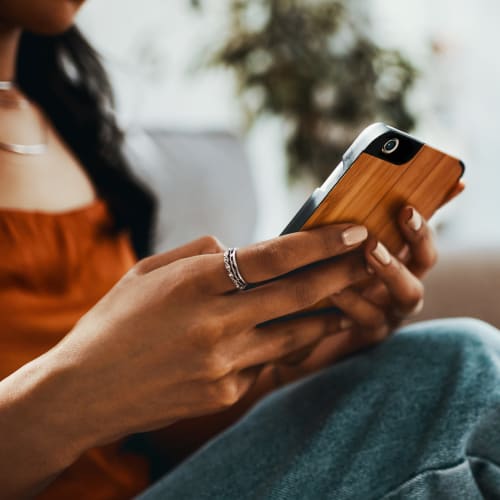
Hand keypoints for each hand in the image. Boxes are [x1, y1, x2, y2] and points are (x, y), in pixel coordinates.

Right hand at [52, 225, 370, 451]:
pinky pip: (267, 364)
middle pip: (298, 294)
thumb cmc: (114, 321)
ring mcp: (223, 365)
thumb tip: (240, 249)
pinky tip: (292, 336)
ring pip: (296, 334)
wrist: (83, 390)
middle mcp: (215, 324)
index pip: (274, 257)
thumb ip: (199, 254)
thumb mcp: (148, 272)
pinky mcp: (225, 394)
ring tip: (350, 298)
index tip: (355, 231)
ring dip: (327, 313)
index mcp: (194, 283)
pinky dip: (283, 347)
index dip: (320, 243)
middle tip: (371, 258)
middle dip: (342, 274)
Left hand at [273, 205, 436, 385]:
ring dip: (392, 269)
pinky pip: (370, 318)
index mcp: (395, 260)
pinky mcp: (370, 334)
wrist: (300, 327)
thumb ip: (344, 227)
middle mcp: (400, 284)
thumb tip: (349, 196)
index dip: (427, 214)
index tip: (424, 196)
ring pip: (410, 293)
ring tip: (371, 249)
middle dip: (419, 235)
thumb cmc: (319, 279)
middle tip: (405, 213)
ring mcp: (390, 310)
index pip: (419, 232)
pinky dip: (353, 302)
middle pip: (425, 260)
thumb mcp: (331, 249)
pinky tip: (334, 289)